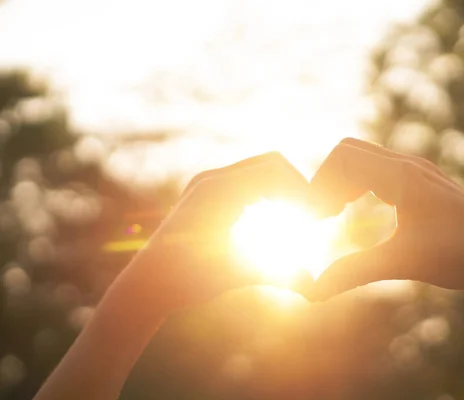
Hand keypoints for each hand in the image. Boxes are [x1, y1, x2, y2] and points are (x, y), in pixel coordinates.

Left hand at [115, 152, 312, 314]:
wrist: (147, 285)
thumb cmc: (187, 282)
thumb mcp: (236, 275)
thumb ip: (278, 276)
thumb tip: (315, 289)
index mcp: (218, 190)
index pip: (274, 170)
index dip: (301, 190)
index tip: (317, 219)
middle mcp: (211, 179)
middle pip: (271, 163)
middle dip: (295, 187)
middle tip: (312, 217)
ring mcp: (207, 183)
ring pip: (260, 170)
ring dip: (282, 190)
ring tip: (299, 220)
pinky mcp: (206, 193)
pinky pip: (247, 182)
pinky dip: (267, 195)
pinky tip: (276, 222)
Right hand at [310, 138, 463, 298]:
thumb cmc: (461, 255)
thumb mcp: (403, 262)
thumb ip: (355, 271)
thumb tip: (312, 290)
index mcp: (402, 175)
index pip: (342, 159)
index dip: (318, 186)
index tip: (313, 222)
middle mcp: (408, 165)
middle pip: (348, 152)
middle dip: (326, 180)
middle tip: (319, 217)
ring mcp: (417, 171)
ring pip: (363, 159)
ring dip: (342, 181)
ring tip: (333, 215)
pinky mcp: (423, 183)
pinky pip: (378, 170)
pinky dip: (359, 185)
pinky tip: (358, 213)